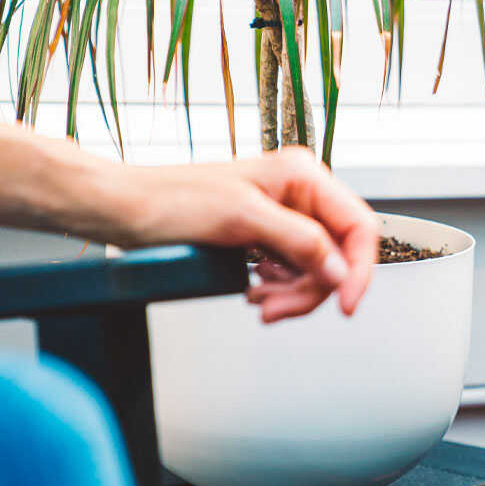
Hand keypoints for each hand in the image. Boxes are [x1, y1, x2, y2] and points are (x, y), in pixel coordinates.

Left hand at [111, 147, 379, 322]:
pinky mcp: (268, 236)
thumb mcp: (242, 220)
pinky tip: (255, 294)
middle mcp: (300, 193)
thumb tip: (341, 272)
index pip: (359, 226)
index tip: (345, 305)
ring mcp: (285, 215)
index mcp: (302, 175)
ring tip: (259, 303)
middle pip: (339, 256)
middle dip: (312, 289)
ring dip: (292, 295)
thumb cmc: (170, 201)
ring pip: (317, 270)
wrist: (125, 210)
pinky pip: (294, 272)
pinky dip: (280, 291)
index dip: (359, 269)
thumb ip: (300, 243)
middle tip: (276, 310)